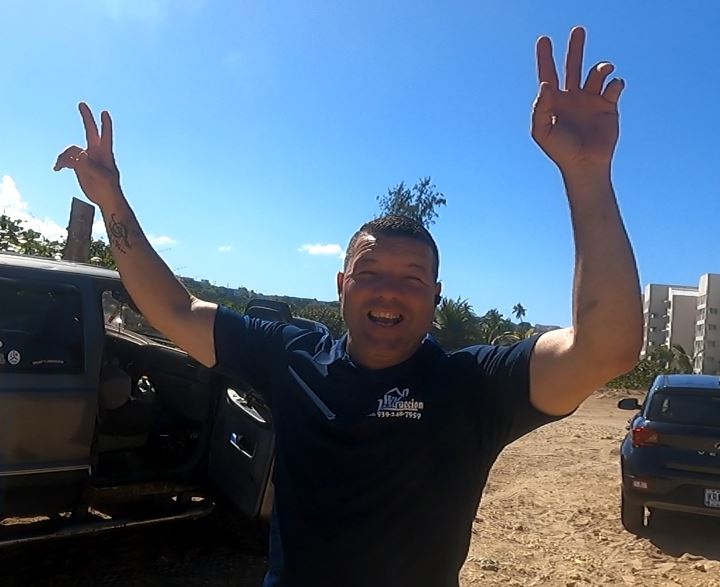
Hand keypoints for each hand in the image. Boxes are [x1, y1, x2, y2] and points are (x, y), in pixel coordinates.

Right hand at [54, 103, 120, 206]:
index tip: (105, 112)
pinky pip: (67, 160)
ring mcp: (87, 158)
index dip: (105, 124)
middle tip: (82, 103)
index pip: (106, 135)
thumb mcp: (102, 177)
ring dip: (64, 156)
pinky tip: (57, 169)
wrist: (105, 199)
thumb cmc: (109, 188)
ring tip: (60, 166)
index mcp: (105, 153)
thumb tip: (80, 154)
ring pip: (72, 149)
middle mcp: (95, 152)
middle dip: (86, 118)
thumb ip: (91, 165)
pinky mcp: (79, 166)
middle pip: (90, 131)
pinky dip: (61, 163)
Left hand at [531, 27, 623, 171]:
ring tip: (604, 70)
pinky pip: (614, 86)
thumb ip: (540, 107)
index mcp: (554, 101)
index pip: (548, 74)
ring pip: (596, 73)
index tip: (543, 39)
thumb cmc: (560, 150)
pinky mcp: (608, 106)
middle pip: (573, 66)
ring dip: (601, 67)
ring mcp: (591, 100)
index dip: (545, 57)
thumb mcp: (542, 131)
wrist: (584, 164)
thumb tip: (546, 84)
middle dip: (575, 48)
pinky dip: (615, 83)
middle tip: (578, 29)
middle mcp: (573, 97)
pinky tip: (613, 87)